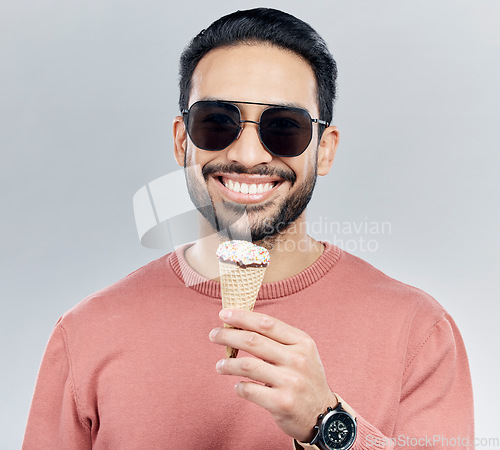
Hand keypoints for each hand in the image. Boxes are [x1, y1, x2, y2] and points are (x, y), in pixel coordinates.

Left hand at [208, 308, 337, 441]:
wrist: (323, 416)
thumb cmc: (305, 378)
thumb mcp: (302, 353)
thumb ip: (277, 339)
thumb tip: (241, 324)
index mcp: (302, 342)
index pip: (267, 323)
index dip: (242, 317)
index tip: (224, 314)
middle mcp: (298, 359)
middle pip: (253, 341)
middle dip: (228, 336)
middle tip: (213, 335)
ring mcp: (291, 382)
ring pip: (247, 365)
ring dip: (228, 364)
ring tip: (220, 366)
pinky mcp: (282, 403)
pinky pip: (249, 390)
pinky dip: (239, 387)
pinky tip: (238, 386)